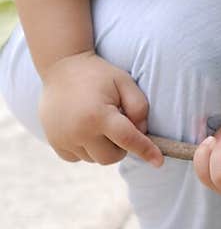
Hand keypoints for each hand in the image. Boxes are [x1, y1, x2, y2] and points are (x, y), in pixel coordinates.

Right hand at [39, 51, 160, 167]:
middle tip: (119, 125)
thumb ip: (139, 107)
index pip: (128, 140)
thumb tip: (142, 133)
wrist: (62, 67)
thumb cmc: (99, 74)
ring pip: (94, 159)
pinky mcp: (54, 142)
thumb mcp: (125, 82)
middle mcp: (79, 131)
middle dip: (121, 147)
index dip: (146, 151)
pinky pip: (77, 158)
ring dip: (103, 147)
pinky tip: (84, 128)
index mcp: (98, 115)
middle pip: (110, 157)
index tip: (158, 161)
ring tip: (99, 122)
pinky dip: (86, 149)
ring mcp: (63, 138)